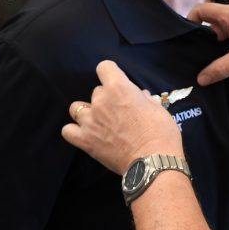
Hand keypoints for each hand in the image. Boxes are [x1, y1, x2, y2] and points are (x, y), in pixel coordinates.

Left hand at [62, 61, 183, 173]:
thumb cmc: (160, 133)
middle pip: (96, 91)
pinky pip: (67, 131)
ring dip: (87, 112)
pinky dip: (74, 131)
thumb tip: (140, 96)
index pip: (104, 67)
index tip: (117, 82)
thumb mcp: (158, 109)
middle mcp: (101, 101)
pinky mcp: (85, 140)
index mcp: (119, 88)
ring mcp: (90, 121)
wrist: (153, 161)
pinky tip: (85, 134)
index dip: (111, 73)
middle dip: (106, 98)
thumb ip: (145, 100)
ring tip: (98, 121)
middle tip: (119, 112)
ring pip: (76, 108)